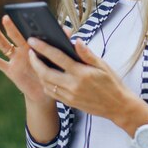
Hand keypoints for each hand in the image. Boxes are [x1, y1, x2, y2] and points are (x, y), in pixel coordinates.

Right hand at [0, 15, 70, 103]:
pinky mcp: (10, 70)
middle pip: (14, 36)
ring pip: (4, 46)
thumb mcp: (58, 57)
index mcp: (34, 44)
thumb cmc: (53, 71)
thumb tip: (67, 30)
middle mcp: (22, 49)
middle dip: (11, 26)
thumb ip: (61, 43)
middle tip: (7, 17)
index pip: (28, 31)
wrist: (46, 92)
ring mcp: (15, 59)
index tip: (21, 14)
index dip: (24, 23)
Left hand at [27, 37, 142, 125]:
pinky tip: (45, 76)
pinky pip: (51, 93)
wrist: (117, 106)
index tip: (33, 41)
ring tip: (36, 62)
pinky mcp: (69, 103)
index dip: (43, 48)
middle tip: (30, 52)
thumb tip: (76, 40)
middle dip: (34, 61)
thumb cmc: (112, 83)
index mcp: (81, 73)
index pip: (57, 57)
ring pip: (46, 83)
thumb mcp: (102, 65)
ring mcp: (69, 95)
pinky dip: (45, 83)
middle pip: (45, 72)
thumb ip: (87, 53)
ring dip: (38, 72)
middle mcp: (73, 85)